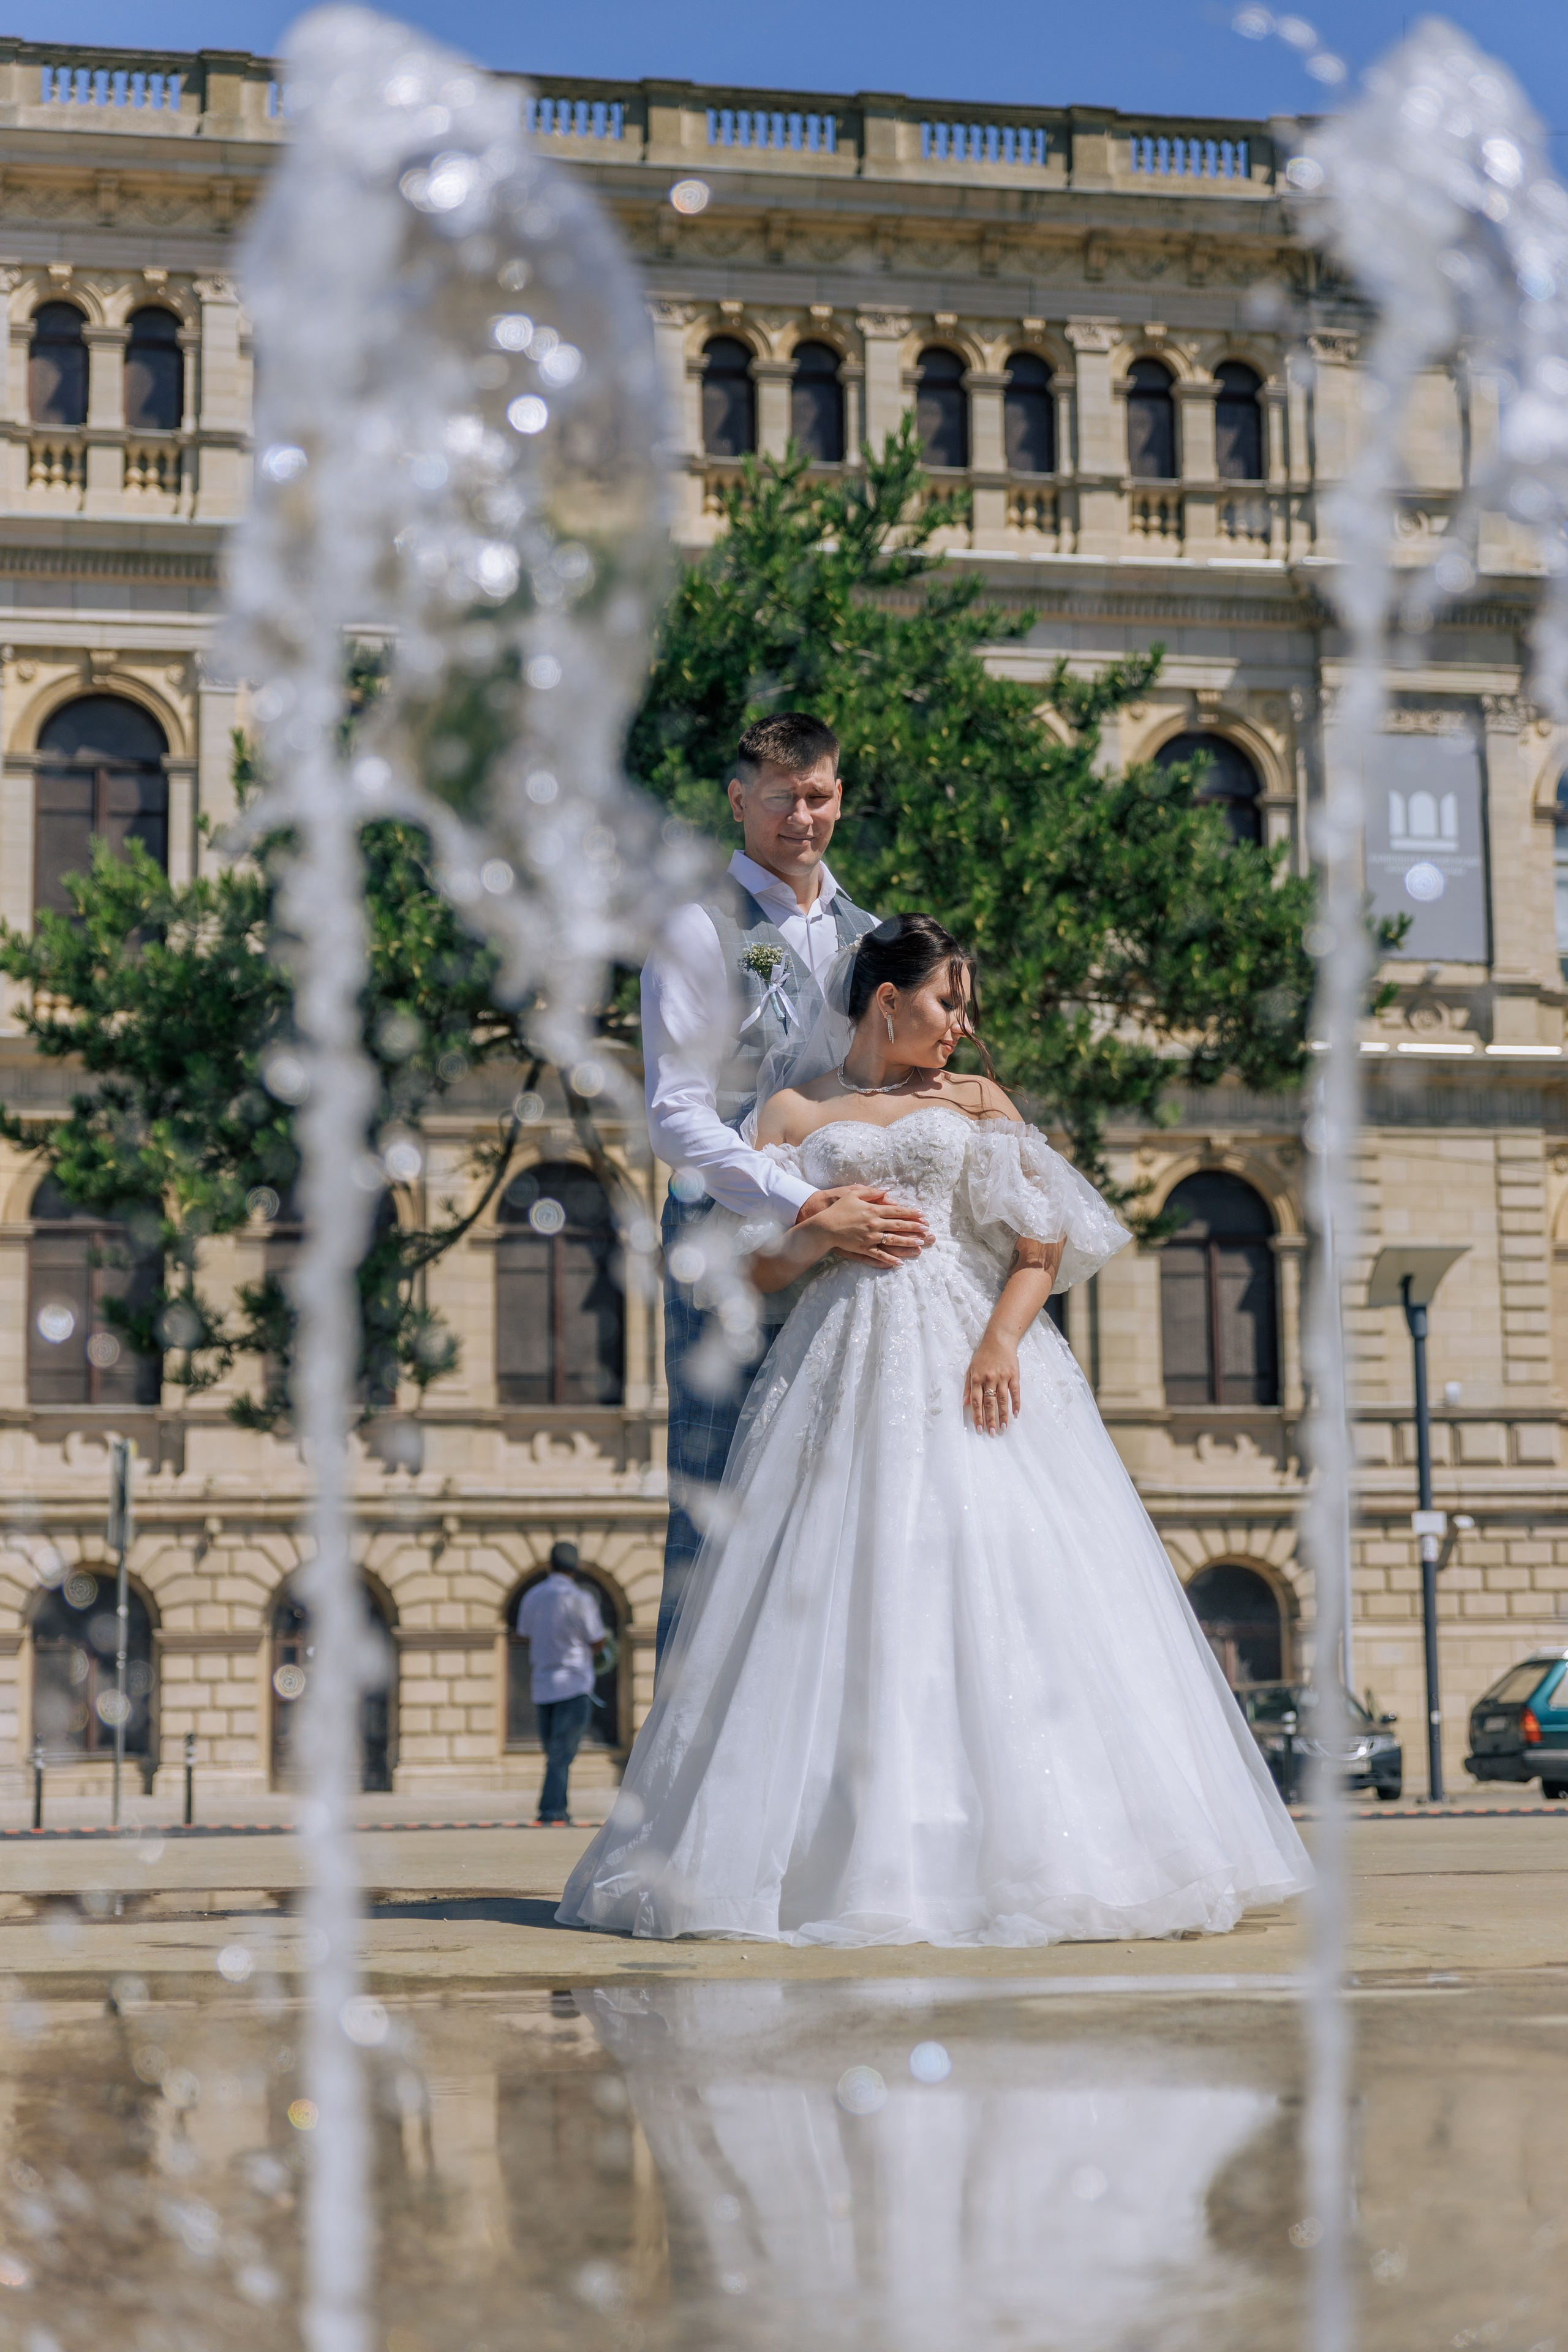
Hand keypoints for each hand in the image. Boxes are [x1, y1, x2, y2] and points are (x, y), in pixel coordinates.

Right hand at [796, 1185, 929, 1267]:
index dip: (911, 1213)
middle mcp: (875, 1224)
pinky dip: (890, 1260)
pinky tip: (900, 1263)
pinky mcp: (864, 1249)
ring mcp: (870, 1238)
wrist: (824, 1226)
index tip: (922, 1215)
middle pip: (899, 1226)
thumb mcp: (853, 1194)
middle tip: (927, 1230)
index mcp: (874, 1210)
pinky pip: (880, 1255)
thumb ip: (871, 1192)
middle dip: (915, 1228)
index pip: (897, 1211)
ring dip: (908, 1243)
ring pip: (894, 1241)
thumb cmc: (838, 1209)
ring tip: (920, 1244)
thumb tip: (887, 1191)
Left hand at [964, 1332, 1020, 1433]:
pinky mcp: (1014, 1375)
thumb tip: (965, 1404)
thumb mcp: (971, 1369)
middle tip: (992, 1433)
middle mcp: (989, 1378)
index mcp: (976, 1378)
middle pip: (989, 1403)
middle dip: (990, 1419)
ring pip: (1002, 1400)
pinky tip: (1016, 1414)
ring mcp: (1002, 1377)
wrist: (999, 1340)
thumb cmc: (983, 1356)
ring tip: (1004, 1428)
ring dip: (1003, 1415)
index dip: (977, 1416)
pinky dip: (1016, 1403)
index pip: (976, 1401)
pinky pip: (1015, 1392)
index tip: (979, 1429)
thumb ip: (968, 1387)